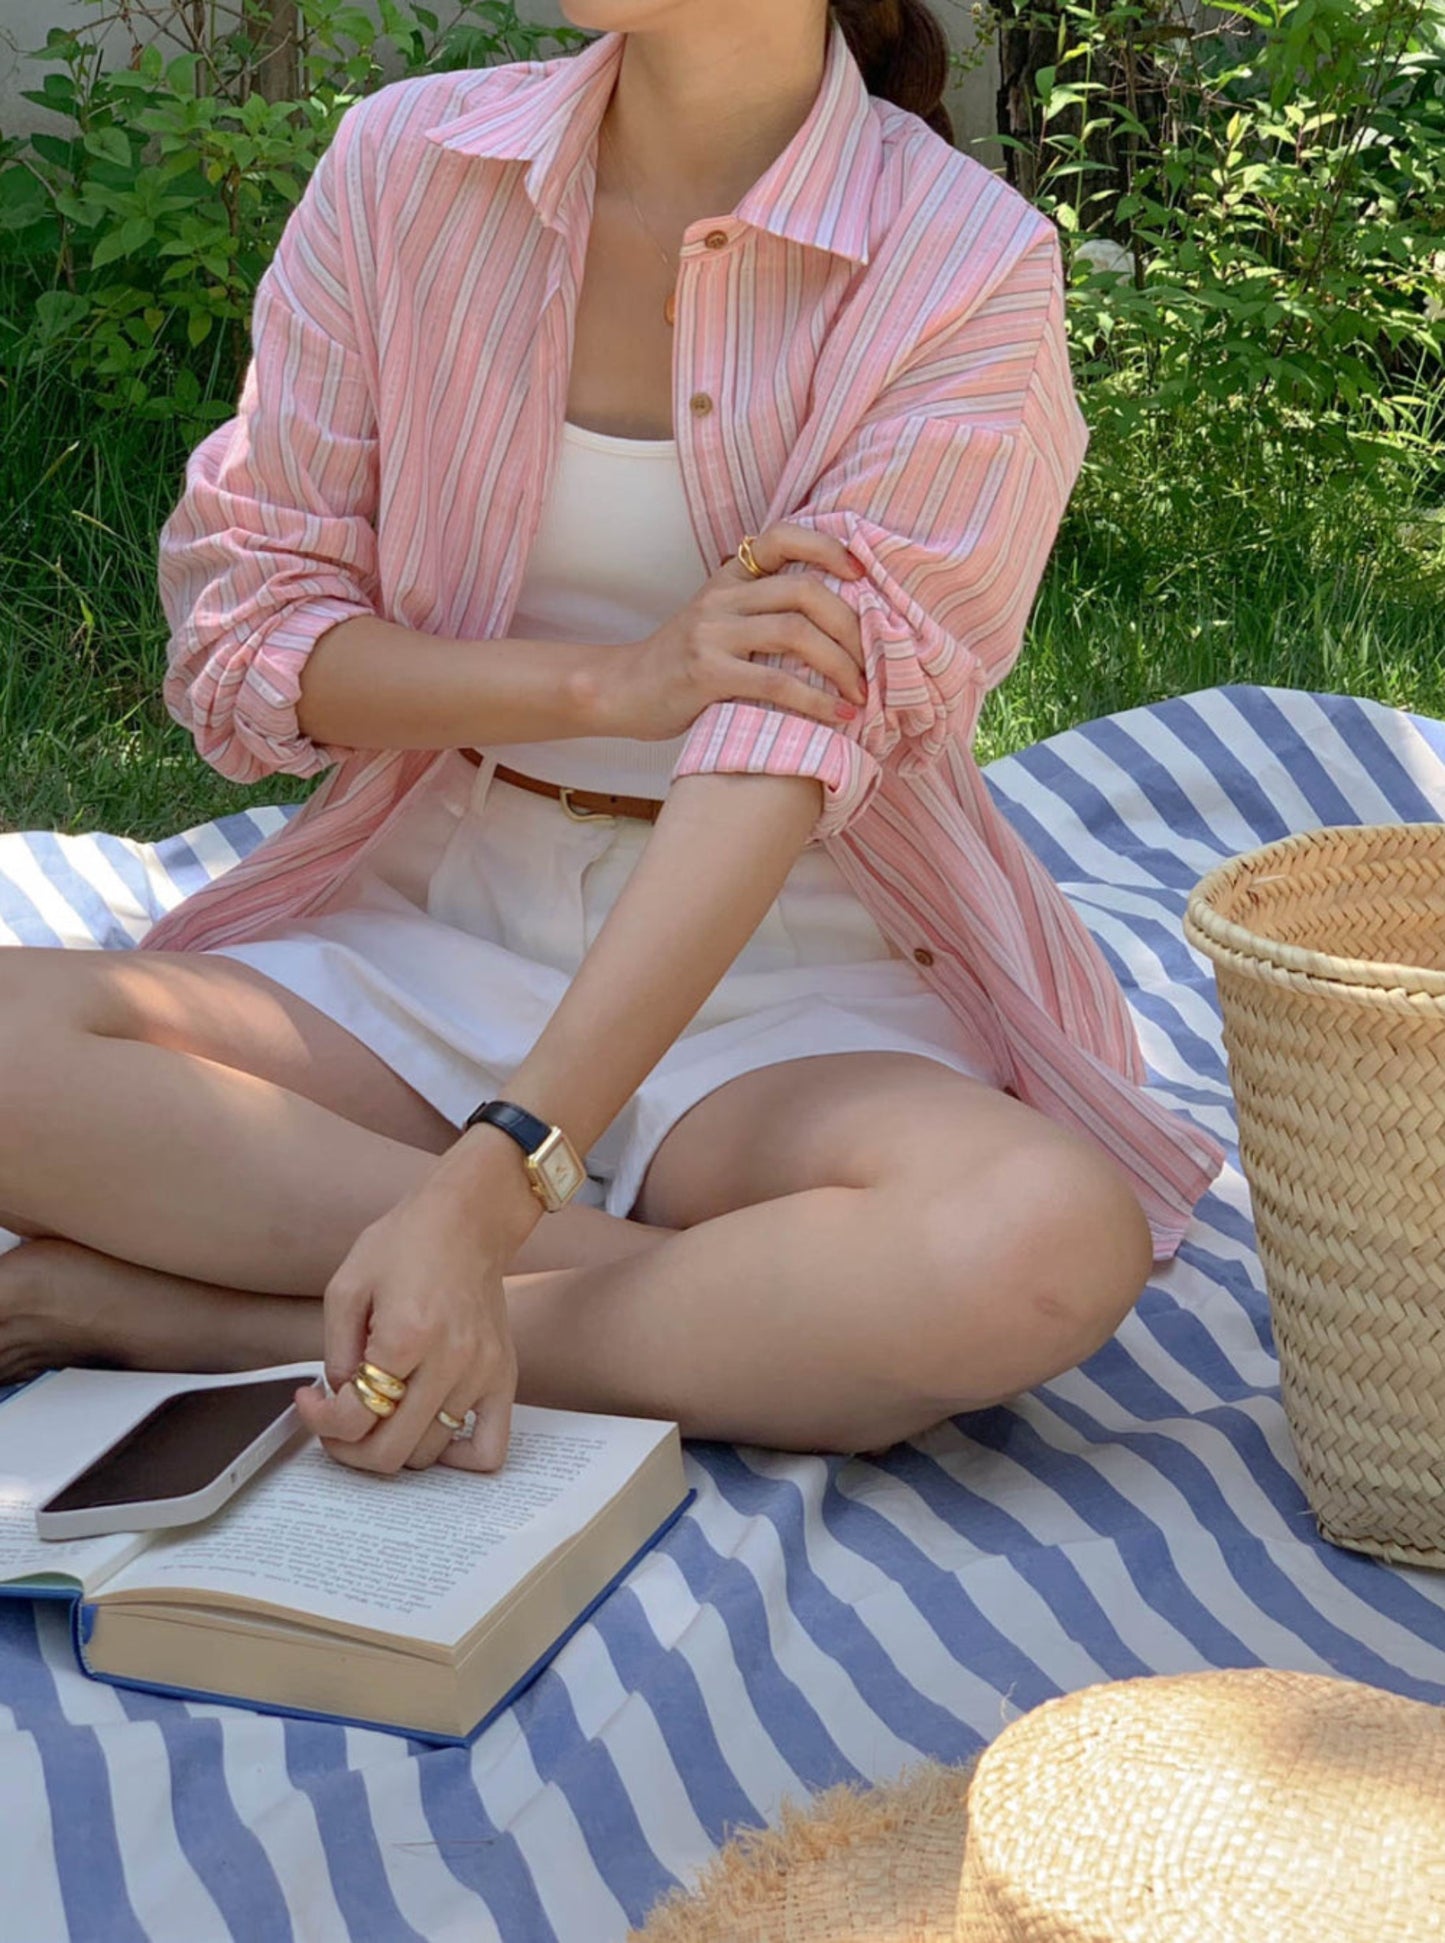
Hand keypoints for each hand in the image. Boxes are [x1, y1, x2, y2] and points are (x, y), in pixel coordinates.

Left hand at [293, 1163, 524, 1475]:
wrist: (467, 1219)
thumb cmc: (408, 1243)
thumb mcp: (347, 1287)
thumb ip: (336, 1352)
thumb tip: (340, 1400)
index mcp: (406, 1336)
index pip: (354, 1417)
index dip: (320, 1420)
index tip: (312, 1401)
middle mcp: (449, 1362)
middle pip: (390, 1451)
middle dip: (349, 1449)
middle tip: (337, 1425)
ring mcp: (481, 1374)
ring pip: (428, 1454)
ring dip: (393, 1447)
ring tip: (378, 1418)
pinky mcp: (503, 1377)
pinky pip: (489, 1448)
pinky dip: (458, 1460)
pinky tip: (429, 1436)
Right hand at [598, 521, 868, 741]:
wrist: (622, 690)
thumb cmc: (681, 663)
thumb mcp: (718, 621)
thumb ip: (762, 610)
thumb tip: (837, 624)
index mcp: (728, 576)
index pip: (781, 537)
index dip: (827, 548)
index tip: (860, 573)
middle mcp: (721, 596)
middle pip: (804, 591)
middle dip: (852, 626)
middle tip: (875, 660)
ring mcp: (711, 633)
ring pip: (795, 632)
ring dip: (841, 664)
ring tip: (862, 692)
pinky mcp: (706, 673)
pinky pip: (775, 683)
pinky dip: (815, 700)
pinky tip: (837, 715)